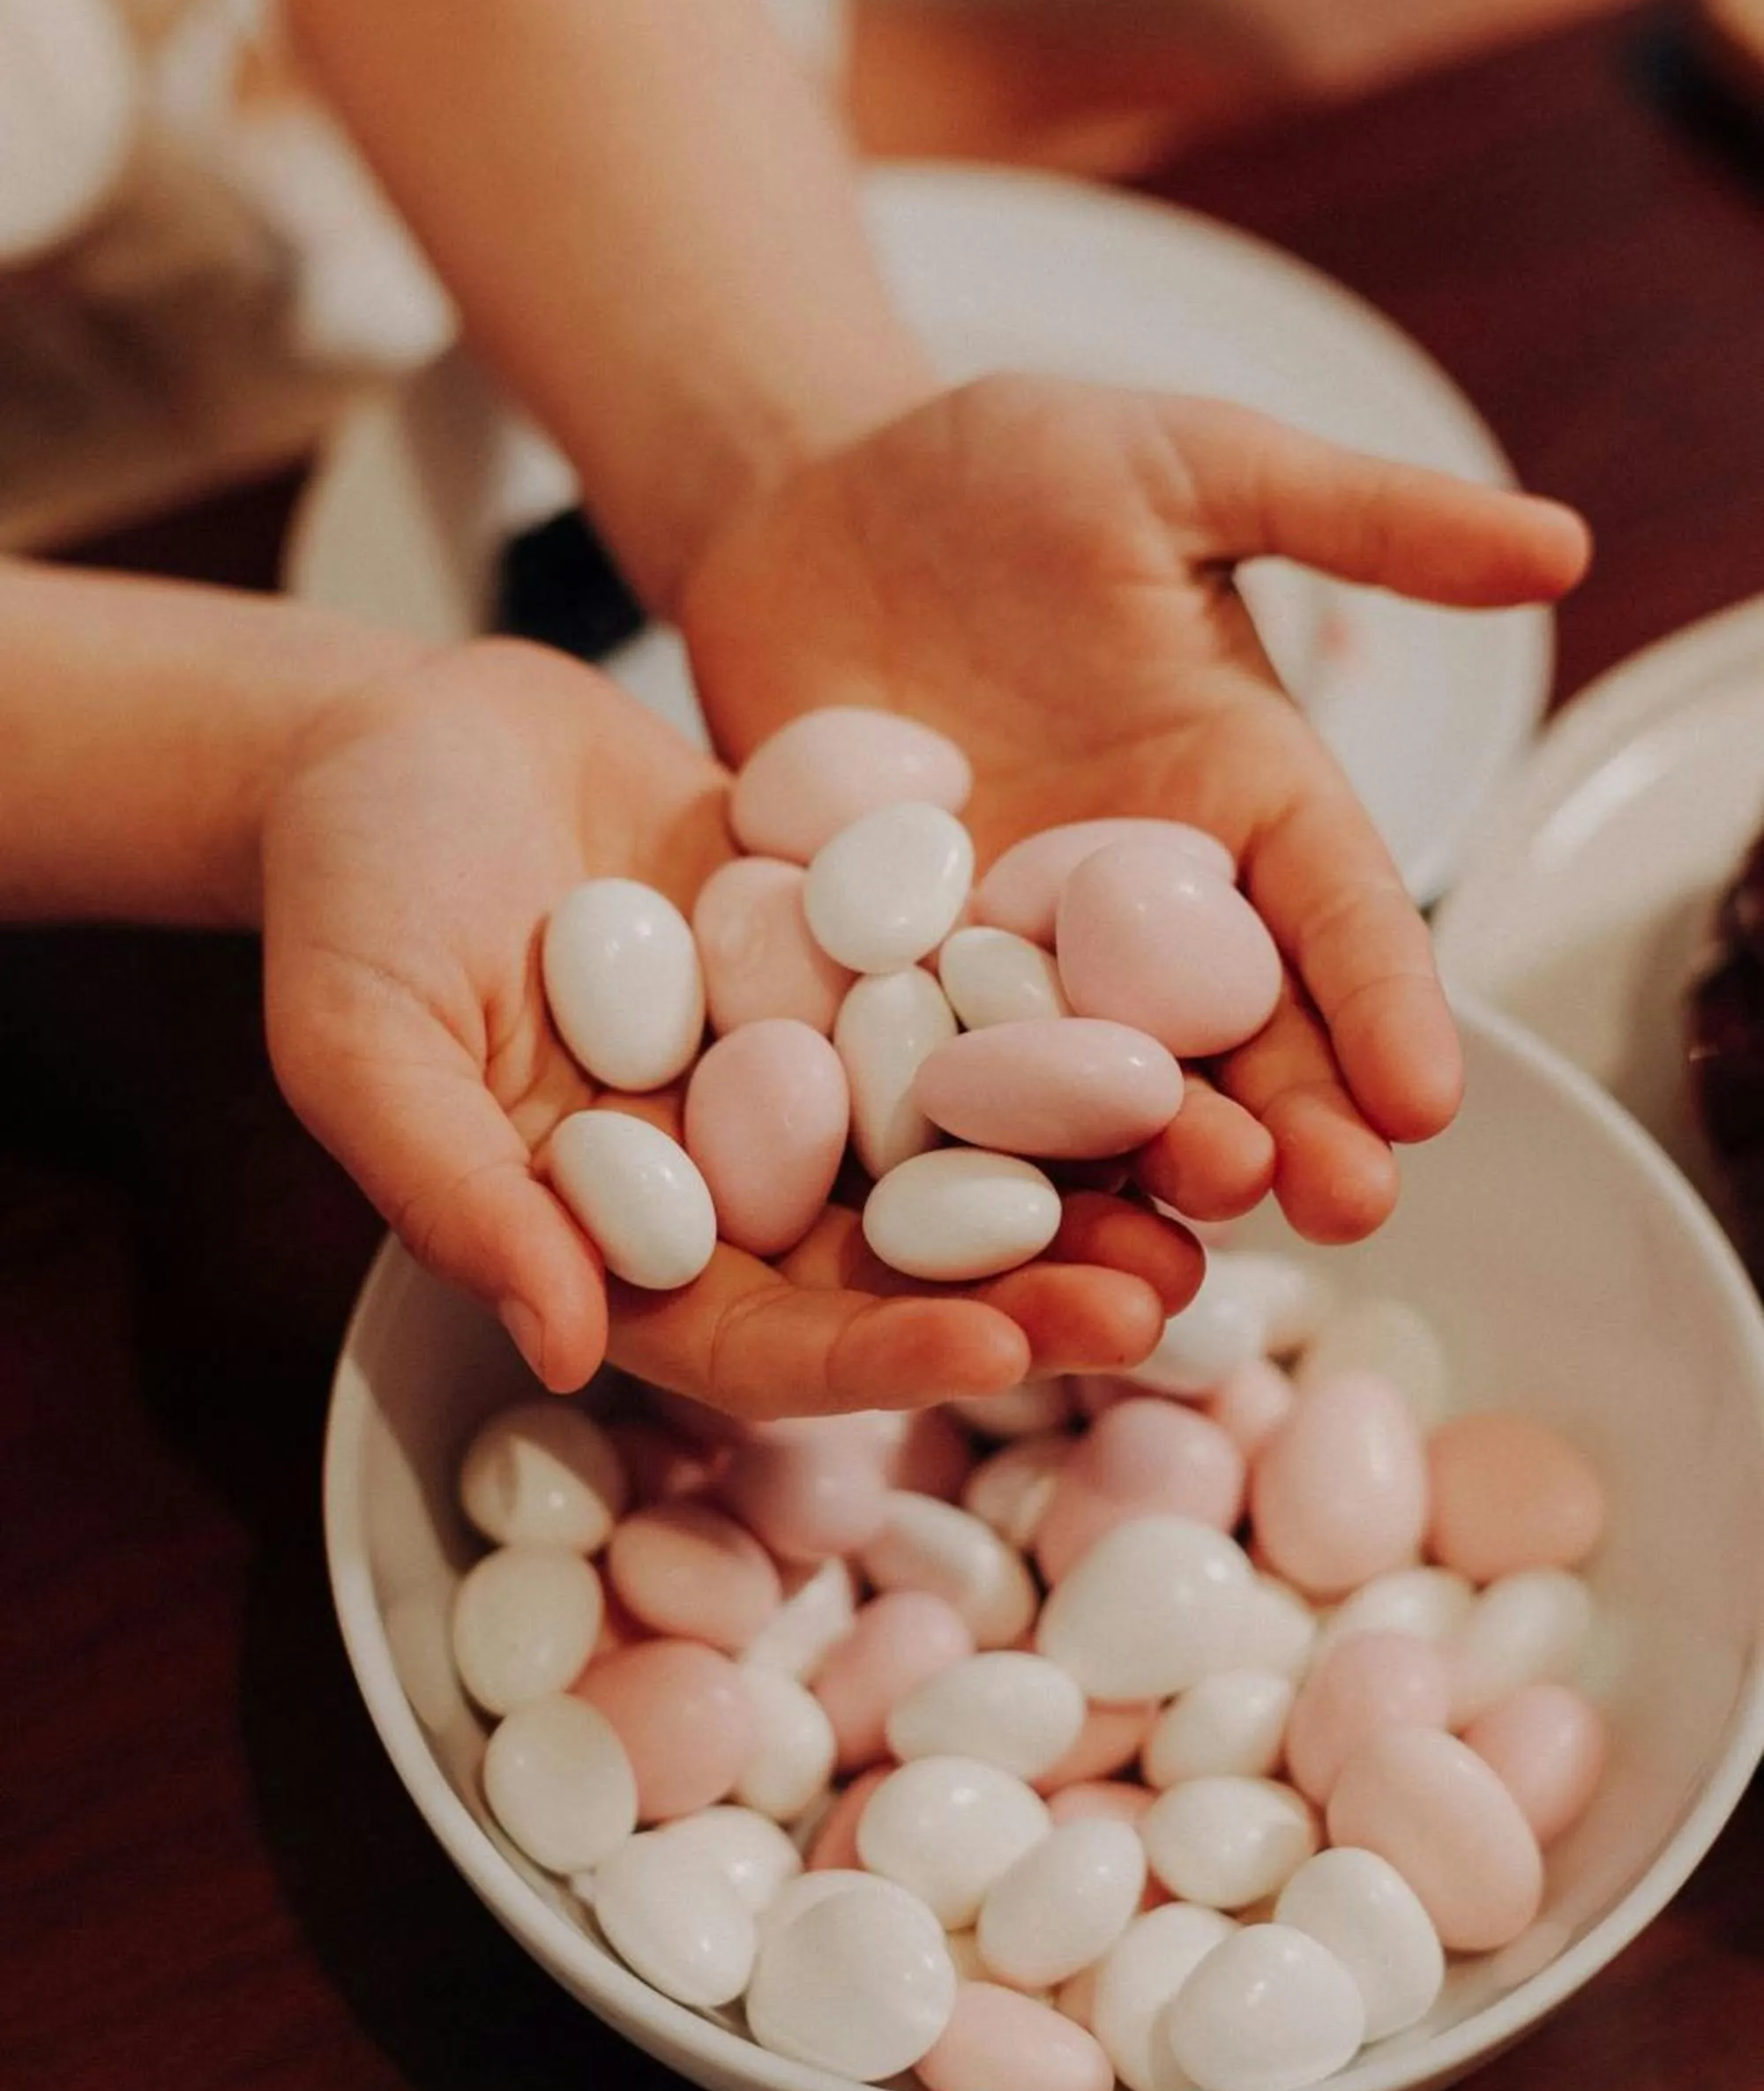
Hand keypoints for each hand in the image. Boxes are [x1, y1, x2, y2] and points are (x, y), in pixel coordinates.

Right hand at [258, 635, 1200, 1413]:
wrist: (403, 732)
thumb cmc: (349, 889)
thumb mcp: (361, 1036)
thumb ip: (455, 1188)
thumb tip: (562, 1343)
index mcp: (618, 1241)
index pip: (756, 1339)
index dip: (875, 1357)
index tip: (995, 1349)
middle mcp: (732, 1177)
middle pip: (896, 1267)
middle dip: (1031, 1287)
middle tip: (1167, 1292)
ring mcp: (802, 1070)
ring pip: (964, 1147)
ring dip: (1087, 1172)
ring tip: (1211, 1174)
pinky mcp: (853, 961)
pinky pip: (971, 998)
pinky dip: (1068, 1017)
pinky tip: (1180, 1010)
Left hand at [680, 377, 1589, 1239]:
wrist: (802, 503)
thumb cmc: (1003, 468)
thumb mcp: (1183, 465)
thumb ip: (1358, 518)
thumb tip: (1562, 543)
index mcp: (1245, 796)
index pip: (1341, 913)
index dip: (1389, 1004)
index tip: (1429, 1099)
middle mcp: (1142, 903)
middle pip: (1236, 1036)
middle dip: (1293, 1123)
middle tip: (1333, 1207)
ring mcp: (1011, 956)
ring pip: (1094, 1090)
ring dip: (1141, 1172)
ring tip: (1180, 1242)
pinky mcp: (886, 979)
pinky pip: (930, 1077)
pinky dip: (960, 1152)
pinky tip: (981, 1228)